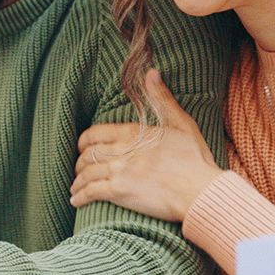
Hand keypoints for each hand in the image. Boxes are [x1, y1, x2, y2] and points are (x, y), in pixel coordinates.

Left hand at [70, 68, 221, 220]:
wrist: (199, 190)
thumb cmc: (195, 159)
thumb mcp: (181, 123)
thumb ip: (162, 99)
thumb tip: (151, 73)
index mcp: (132, 132)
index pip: (95, 132)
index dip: (84, 141)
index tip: (82, 148)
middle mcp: (121, 149)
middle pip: (87, 153)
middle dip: (80, 162)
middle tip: (79, 170)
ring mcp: (118, 170)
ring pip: (86, 173)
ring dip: (78, 181)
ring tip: (76, 188)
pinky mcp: (119, 191)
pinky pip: (90, 192)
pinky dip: (80, 196)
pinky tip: (76, 201)